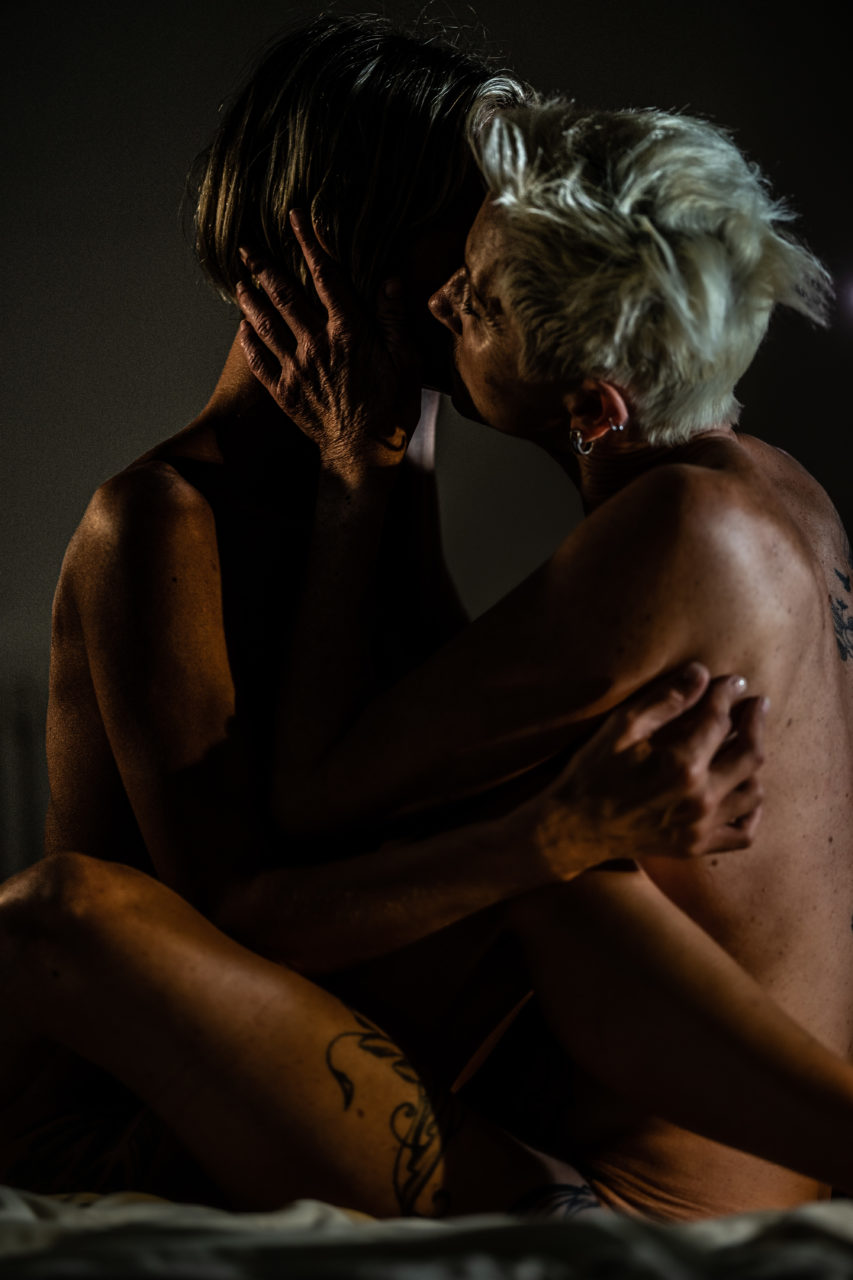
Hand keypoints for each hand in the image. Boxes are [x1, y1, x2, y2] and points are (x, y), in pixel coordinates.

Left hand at [236, 212, 421, 485]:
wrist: (363, 456)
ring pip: (266, 324)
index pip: (326, 277)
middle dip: (265, 267)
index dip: (310, 244)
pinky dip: (247, 341)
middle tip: (246, 246)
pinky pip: (259, 361)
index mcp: (349, 333)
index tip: (296, 218)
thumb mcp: (407, 363)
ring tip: (239, 279)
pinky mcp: (284, 391)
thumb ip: (393, 320)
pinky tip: (241, 327)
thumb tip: (389, 279)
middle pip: (285, 296)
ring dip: (250, 299)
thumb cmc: (392, 410)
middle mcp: (317, 345)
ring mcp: (297, 368)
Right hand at [528, 663, 765, 877]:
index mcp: (681, 765)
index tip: (733, 680)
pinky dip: (751, 812)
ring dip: (755, 764)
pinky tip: (743, 791)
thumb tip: (702, 674)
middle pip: (749, 754)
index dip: (727, 694)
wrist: (572, 828)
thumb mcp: (622, 727)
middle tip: (757, 703)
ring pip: (753, 792)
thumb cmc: (592, 772)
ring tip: (747, 744)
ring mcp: (701, 827)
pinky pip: (744, 833)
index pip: (719, 720)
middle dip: (756, 722)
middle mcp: (700, 798)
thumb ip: (665, 700)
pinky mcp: (696, 846)